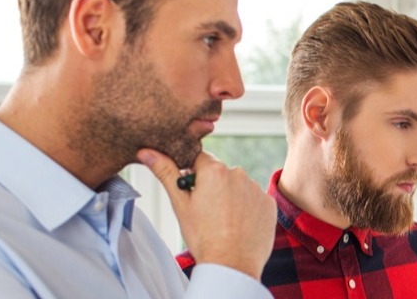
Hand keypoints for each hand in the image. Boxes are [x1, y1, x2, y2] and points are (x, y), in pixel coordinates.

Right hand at [139, 149, 274, 279]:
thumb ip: (165, 173)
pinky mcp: (269, 203)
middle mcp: (239, 174)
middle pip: (220, 174)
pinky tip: (239, 225)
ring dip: (231, 197)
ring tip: (223, 221)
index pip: (199, 160)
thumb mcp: (180, 204)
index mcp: (214, 170)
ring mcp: (256, 188)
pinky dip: (247, 209)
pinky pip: (254, 200)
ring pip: (238, 187)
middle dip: (212, 187)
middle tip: (206, 212)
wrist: (232, 265)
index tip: (191, 191)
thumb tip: (147, 152)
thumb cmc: (203, 236)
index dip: (192, 175)